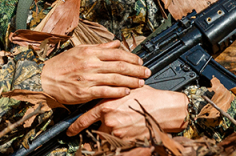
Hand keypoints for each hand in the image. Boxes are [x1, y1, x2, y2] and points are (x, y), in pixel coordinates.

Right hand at [41, 41, 149, 104]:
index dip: (131, 57)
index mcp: (90, 52)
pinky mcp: (85, 92)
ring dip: (131, 81)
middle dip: (136, 69)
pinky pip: (106, 92)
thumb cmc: (61, 64)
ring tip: (141, 82)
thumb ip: (100, 47)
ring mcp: (89, 78)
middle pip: (120, 66)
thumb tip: (116, 43)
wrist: (45, 79)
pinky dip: (118, 91)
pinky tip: (127, 91)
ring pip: (116, 79)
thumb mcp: (79, 50)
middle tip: (147, 72)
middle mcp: (91, 64)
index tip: (140, 61)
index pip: (117, 53)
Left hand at [67, 86, 188, 139]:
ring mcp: (119, 133)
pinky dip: (120, 141)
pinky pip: (119, 144)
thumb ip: (110, 95)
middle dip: (98, 131)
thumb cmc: (148, 97)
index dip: (75, 127)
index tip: (69, 131)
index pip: (84, 119)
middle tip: (102, 130)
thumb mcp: (124, 90)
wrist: (165, 109)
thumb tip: (100, 95)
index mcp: (106, 106)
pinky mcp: (129, 142)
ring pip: (107, 138)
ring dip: (110, 135)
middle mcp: (110, 121)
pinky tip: (128, 132)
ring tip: (120, 128)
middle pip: (96, 131)